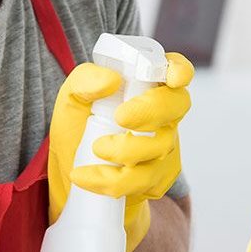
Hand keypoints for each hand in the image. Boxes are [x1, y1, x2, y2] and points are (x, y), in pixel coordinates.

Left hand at [48, 52, 193, 251]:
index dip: (180, 70)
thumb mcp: (71, 99)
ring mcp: (165, 148)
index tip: (171, 78)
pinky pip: (144, 181)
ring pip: (161, 147)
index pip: (175, 70)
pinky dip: (111, 180)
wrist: (71, 174)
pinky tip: (86, 177)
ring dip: (125, 150)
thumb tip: (110, 79)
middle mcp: (163, 115)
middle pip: (177, 105)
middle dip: (150, 110)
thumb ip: (84, 81)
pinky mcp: (158, 179)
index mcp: (147, 86)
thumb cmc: (77, 127)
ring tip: (94, 149)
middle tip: (120, 117)